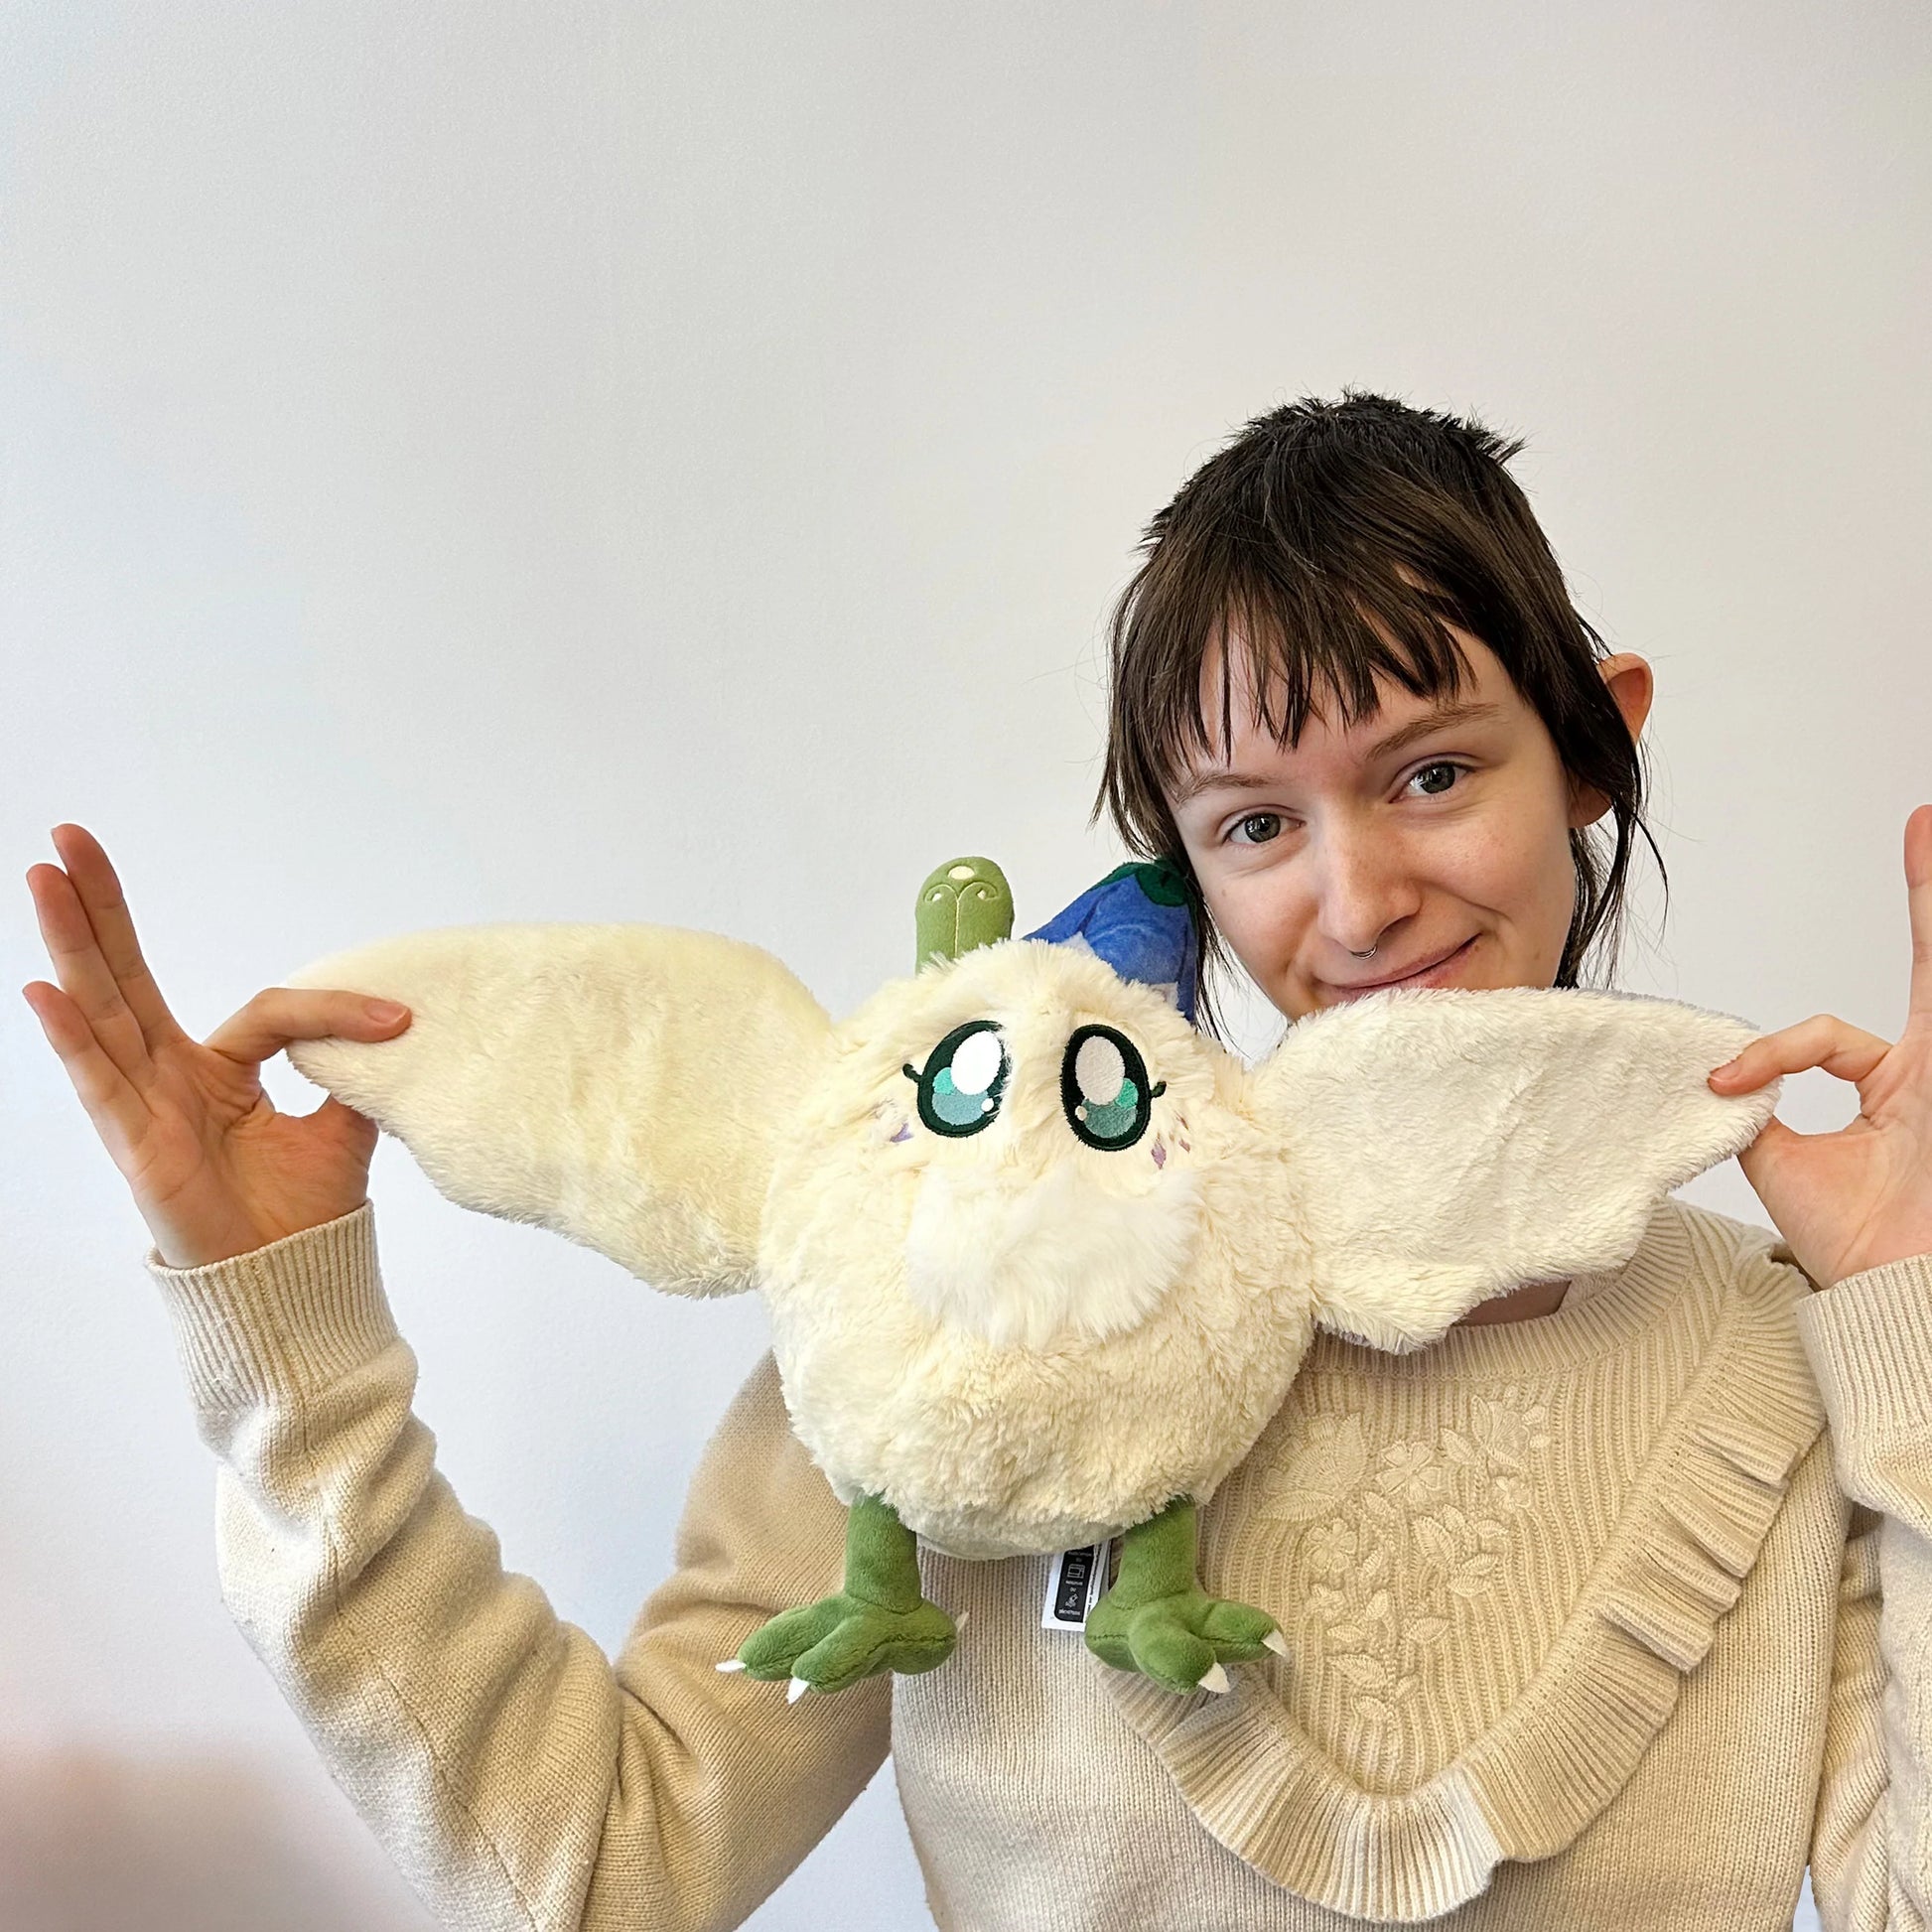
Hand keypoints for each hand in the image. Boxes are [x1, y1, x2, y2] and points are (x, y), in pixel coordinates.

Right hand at [22, 823, 411, 1268]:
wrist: (290, 1286)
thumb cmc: (303, 1218)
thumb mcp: (343, 1130)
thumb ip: (353, 1074)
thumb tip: (396, 1027)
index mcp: (219, 1073)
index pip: (269, 1012)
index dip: (336, 1011)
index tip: (401, 1018)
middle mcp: (168, 1079)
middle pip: (128, 977)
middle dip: (102, 908)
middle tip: (72, 836)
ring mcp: (143, 1106)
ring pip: (102, 1010)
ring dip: (73, 943)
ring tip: (45, 876)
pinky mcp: (134, 1143)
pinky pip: (99, 1081)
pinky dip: (71, 1036)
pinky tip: (45, 989)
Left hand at [1706, 803, 1931, 1288]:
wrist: (1903, 1295)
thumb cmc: (1862, 1244)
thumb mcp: (1780, 1164)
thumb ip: (1753, 1108)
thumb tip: (1713, 1073)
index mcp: (1889, 1088)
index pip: (1828, 1039)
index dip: (1768, 1051)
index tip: (1720, 1081)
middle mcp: (1924, 1071)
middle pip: (1925, 968)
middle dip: (1927, 899)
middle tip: (1924, 823)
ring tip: (1927, 827)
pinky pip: (1882, 1023)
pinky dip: (1814, 1036)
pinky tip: (1916, 875)